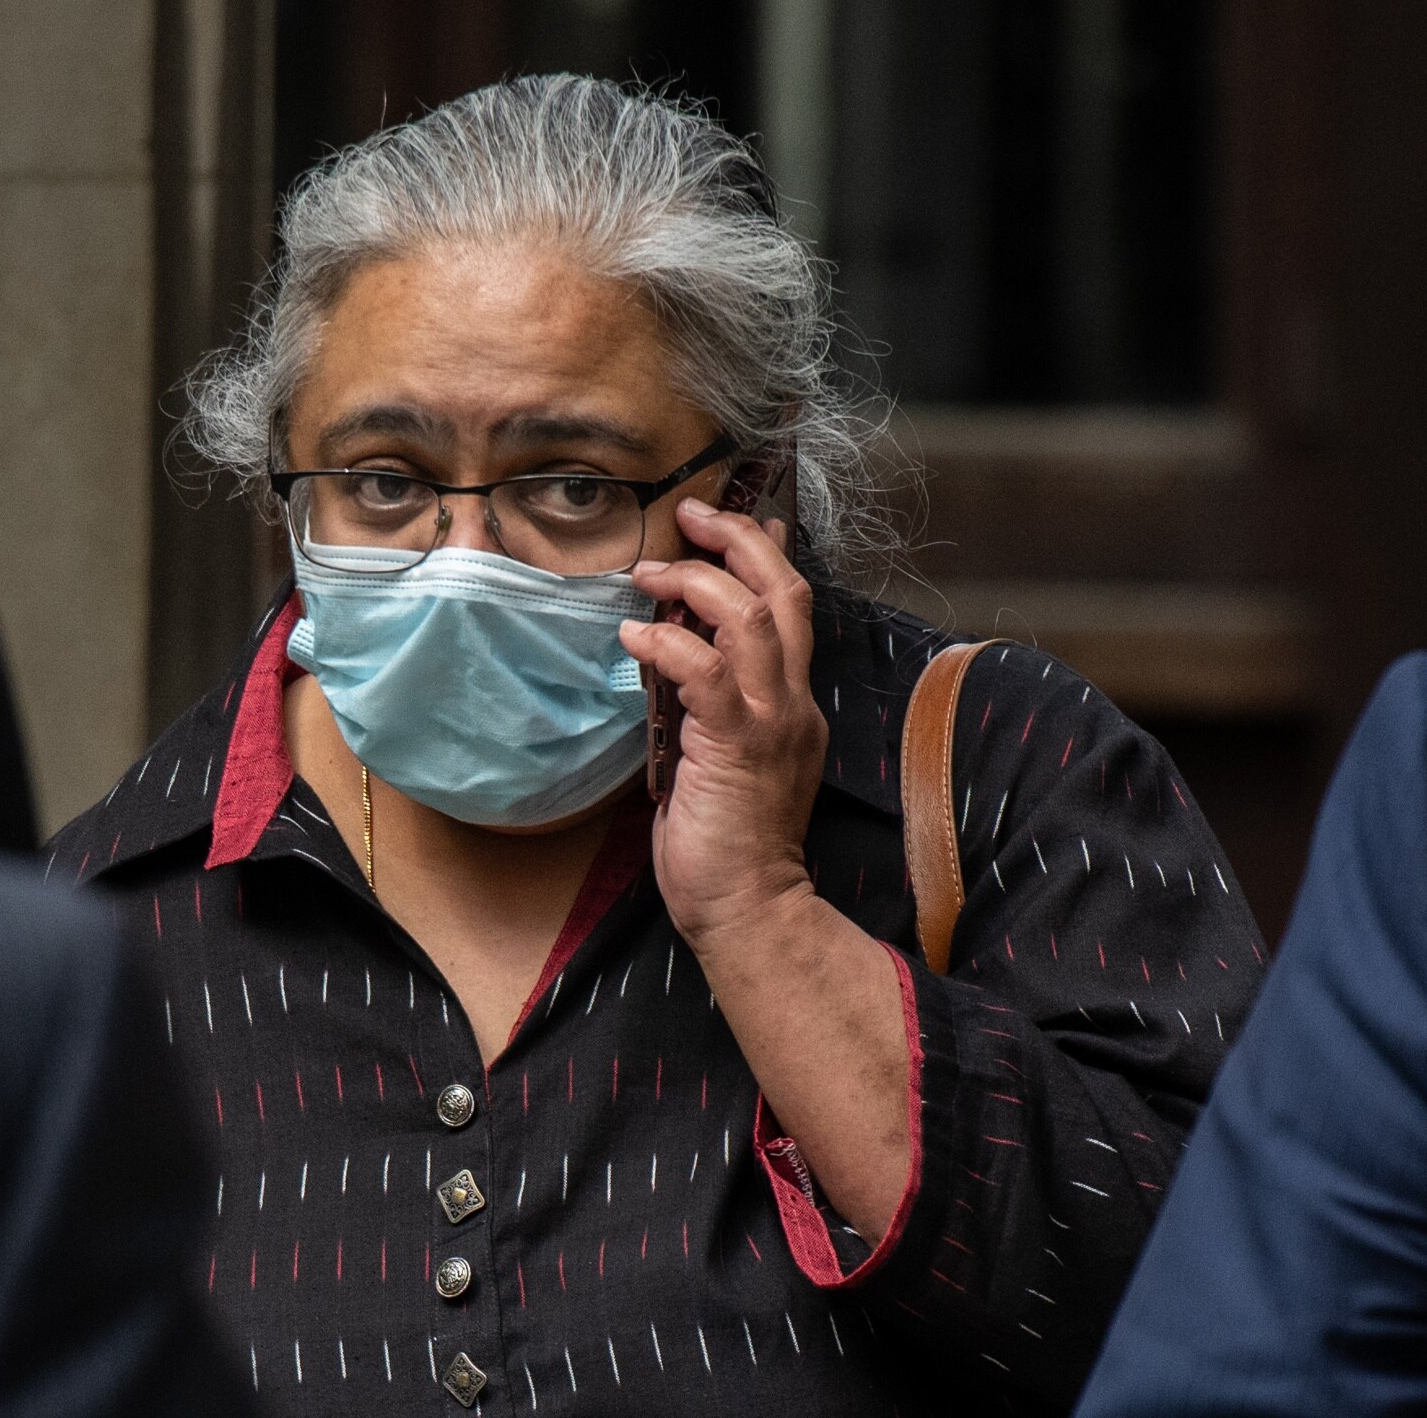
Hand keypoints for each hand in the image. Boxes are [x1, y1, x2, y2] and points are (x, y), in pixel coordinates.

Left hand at [619, 498, 827, 948]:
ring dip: (696, 583)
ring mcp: (771, 724)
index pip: (793, 609)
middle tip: (692, 514)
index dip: (763, 555)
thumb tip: (670, 655)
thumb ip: (707, 707)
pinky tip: (633, 637)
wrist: (748, 911)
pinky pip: (706, 674)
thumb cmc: (725, 847)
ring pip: (752, 619)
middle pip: (784, 594)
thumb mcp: (720, 759)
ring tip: (649, 574)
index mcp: (793, 706)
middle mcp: (792, 705)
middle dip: (739, 541)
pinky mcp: (737, 747)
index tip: (728, 521)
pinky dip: (667, 645)